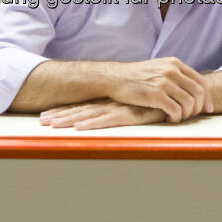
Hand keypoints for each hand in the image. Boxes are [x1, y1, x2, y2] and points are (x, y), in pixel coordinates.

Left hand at [39, 98, 164, 129]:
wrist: (180, 94)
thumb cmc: (158, 103)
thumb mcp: (136, 107)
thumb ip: (124, 111)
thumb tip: (111, 116)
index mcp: (110, 102)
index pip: (82, 106)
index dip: (64, 110)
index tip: (46, 115)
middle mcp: (111, 103)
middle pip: (80, 110)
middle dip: (60, 115)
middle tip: (41, 120)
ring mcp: (119, 108)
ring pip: (89, 115)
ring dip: (69, 119)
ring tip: (51, 124)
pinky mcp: (130, 115)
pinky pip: (107, 120)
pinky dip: (92, 124)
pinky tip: (79, 128)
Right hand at [105, 57, 212, 122]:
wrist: (115, 77)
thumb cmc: (137, 76)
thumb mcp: (159, 67)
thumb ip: (175, 74)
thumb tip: (192, 90)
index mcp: (175, 64)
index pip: (200, 81)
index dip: (207, 97)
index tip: (208, 109)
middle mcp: (172, 71)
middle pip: (199, 93)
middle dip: (199, 108)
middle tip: (193, 116)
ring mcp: (164, 82)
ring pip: (189, 103)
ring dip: (187, 114)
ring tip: (178, 117)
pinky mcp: (156, 95)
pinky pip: (176, 110)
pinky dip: (176, 118)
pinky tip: (169, 119)